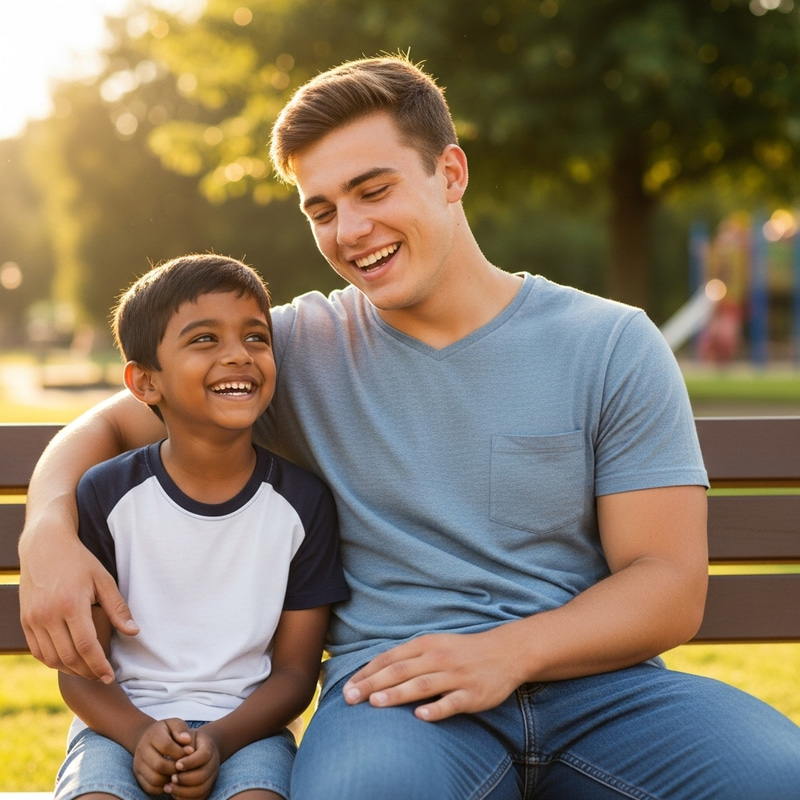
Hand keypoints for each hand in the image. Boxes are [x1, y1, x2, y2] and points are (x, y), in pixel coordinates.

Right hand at [19, 530, 137, 681]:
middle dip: (87, 671)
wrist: (44, 546)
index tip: (109, 675)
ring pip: (51, 658)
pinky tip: (69, 661)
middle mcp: (48, 615)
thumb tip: (134, 632)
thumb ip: (118, 608)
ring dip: (71, 670)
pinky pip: (38, 651)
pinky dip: (53, 662)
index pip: (86, 646)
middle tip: (102, 677)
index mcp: (71, 604)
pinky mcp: (25, 621)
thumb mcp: (103, 579)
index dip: (99, 665)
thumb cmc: (79, 561)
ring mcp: (33, 619)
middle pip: (68, 657)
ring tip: (88, 671)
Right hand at [133, 719, 193, 795]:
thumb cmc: (167, 731)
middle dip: (176, 768)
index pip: (166, 746)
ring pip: (154, 779)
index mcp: (152, 735)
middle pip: (159, 765)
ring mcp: (138, 764)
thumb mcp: (174, 724)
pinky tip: (171, 779)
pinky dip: (163, 787)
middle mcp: (142, 750)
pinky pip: (150, 787)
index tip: (191, 752)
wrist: (149, 738)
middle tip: (186, 766)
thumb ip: (181, 729)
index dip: (180, 751)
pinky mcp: (138, 776)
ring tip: (180, 773)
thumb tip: (187, 741)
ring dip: (170, 779)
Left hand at [169, 727, 220, 799]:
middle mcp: (213, 763)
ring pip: (201, 789)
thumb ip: (183, 736)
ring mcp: (211, 777)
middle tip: (171, 778)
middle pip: (203, 775)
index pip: (204, 755)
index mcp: (209, 747)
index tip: (176, 764)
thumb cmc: (188, 741)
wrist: (200, 747)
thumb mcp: (186, 735)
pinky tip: (174, 793)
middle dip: (185, 779)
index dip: (190, 762)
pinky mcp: (207, 788)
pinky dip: (186, 798)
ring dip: (183, 791)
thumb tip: (183, 740)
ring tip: (168, 787)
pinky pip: (199, 798)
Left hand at [342, 628, 524, 721]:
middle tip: (350, 698)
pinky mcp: (472, 694)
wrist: (505, 653)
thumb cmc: (462, 651)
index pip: (390, 658)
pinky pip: (451, 702)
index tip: (347, 686)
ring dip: (397, 694)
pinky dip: (436, 709)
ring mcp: (455, 676)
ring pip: (422, 685)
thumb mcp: (434, 645)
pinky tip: (421, 716)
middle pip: (400, 671)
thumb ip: (408, 658)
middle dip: (373, 684)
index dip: (368, 672)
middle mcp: (438, 658)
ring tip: (376, 703)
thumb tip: (375, 671)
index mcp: (426, 645)